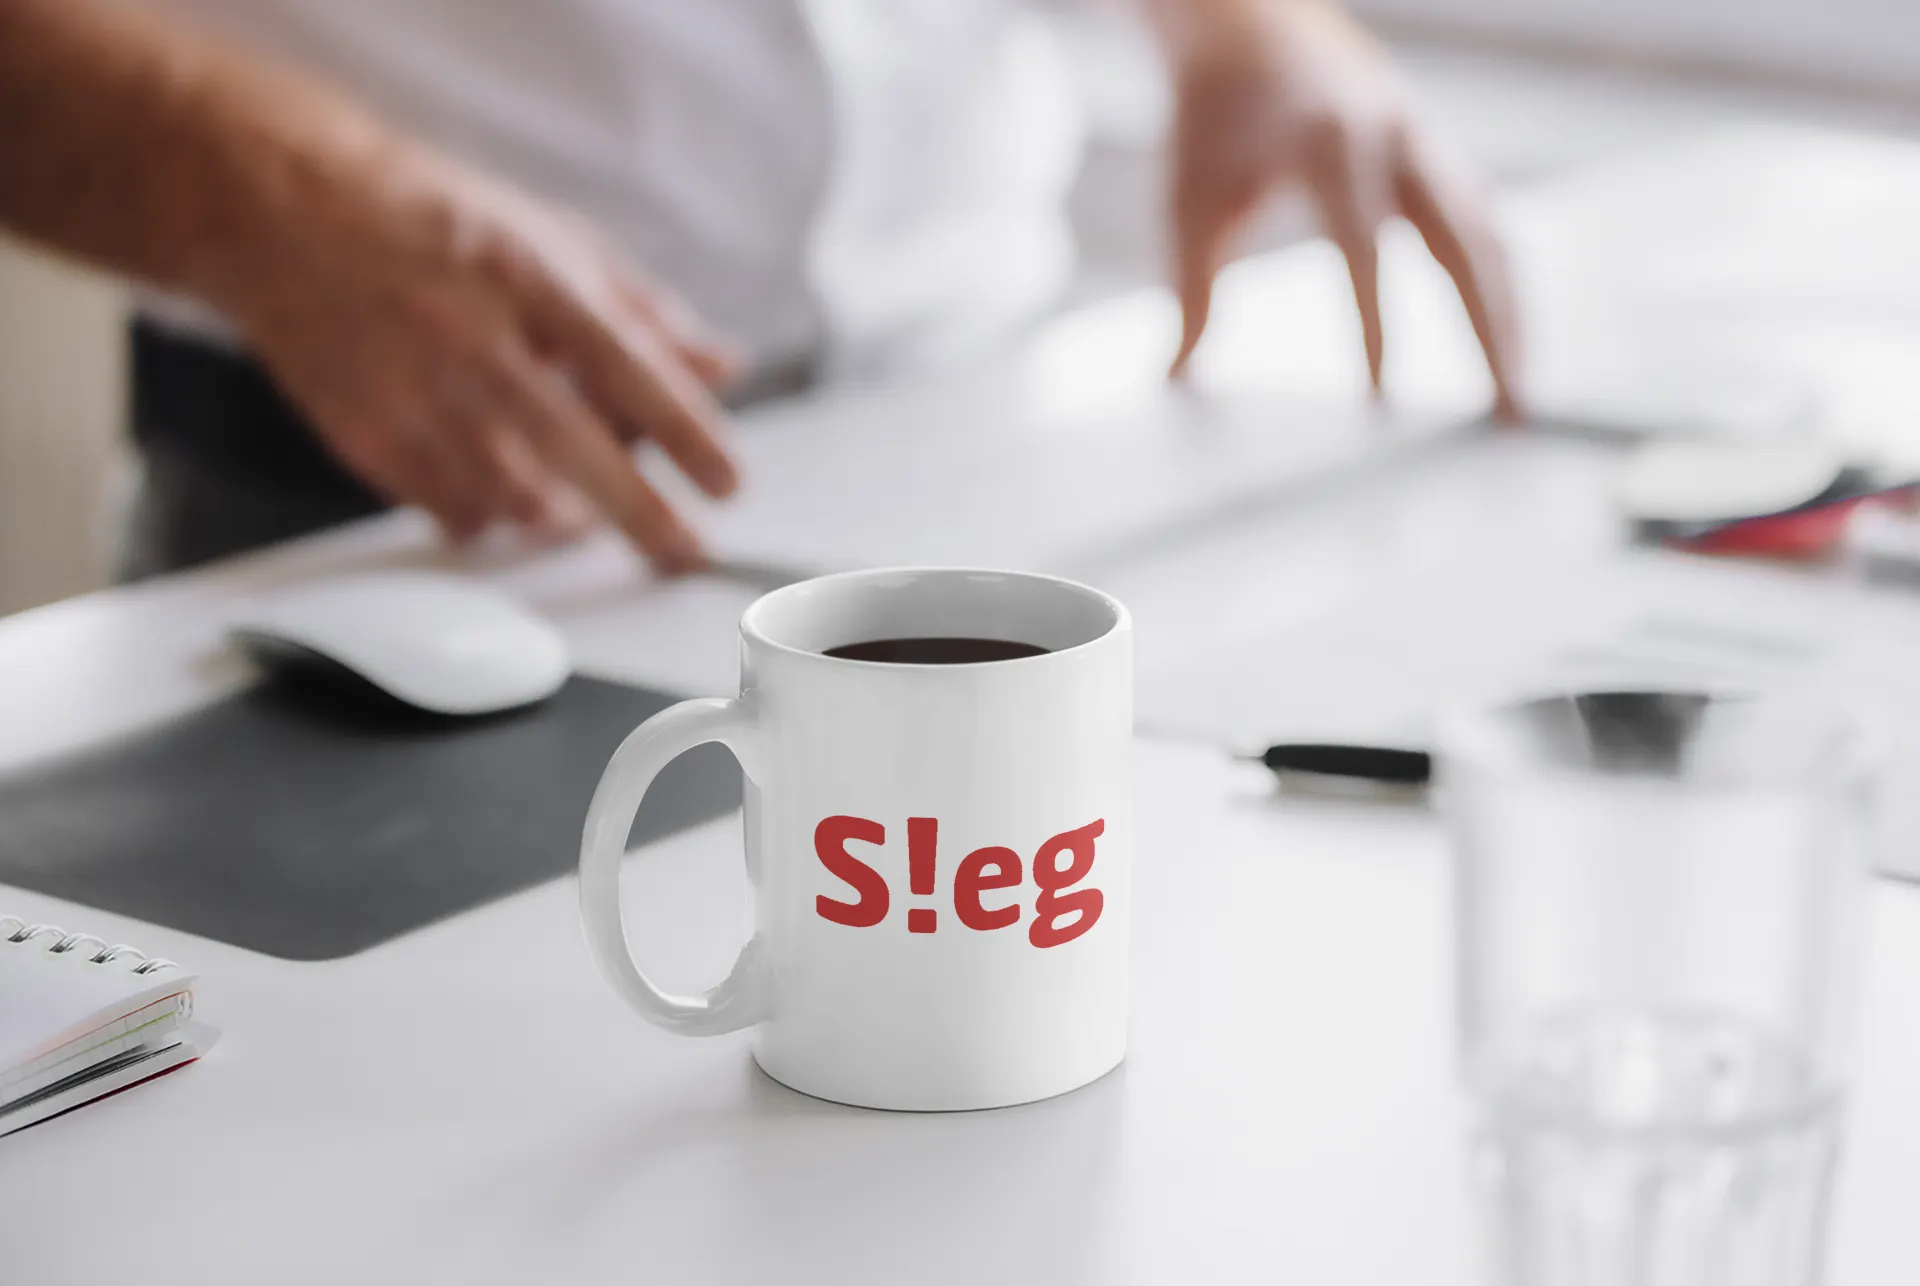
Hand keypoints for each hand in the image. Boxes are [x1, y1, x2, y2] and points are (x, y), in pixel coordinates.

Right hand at [213, 145, 741, 571]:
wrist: (281, 210)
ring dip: (565, 515)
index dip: (686, 431)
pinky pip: (456, 515)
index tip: (729, 484)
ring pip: (515, 500)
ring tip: (578, 492)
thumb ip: (643, 312)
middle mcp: (467, 332)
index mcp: (526, 272)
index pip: (627, 363)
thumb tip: (722, 368)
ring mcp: (409, 388)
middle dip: (643, 518)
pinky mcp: (364, 435)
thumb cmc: (434, 224)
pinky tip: (501, 480)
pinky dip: (495, 515)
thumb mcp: (552, 239)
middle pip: (574, 449)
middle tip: (687, 554)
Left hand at [1164, 0, 1520, 418]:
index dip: (1374, 324)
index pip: (1362, 249)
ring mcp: (1426, 142)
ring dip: (1511, 315)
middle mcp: (1396, 137)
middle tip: (1509, 413)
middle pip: (1465, 245)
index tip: (1380, 398)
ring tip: (1518, 393)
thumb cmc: (1210, 119)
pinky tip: (1508, 340)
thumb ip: (1188, 290)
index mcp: (1329, 144)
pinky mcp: (1436, 152)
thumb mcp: (1187, 200)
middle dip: (1490, 331)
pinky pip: (1487, 222)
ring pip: (1491, 236)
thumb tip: (1175, 378)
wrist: (1247, 24)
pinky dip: (1501, 282)